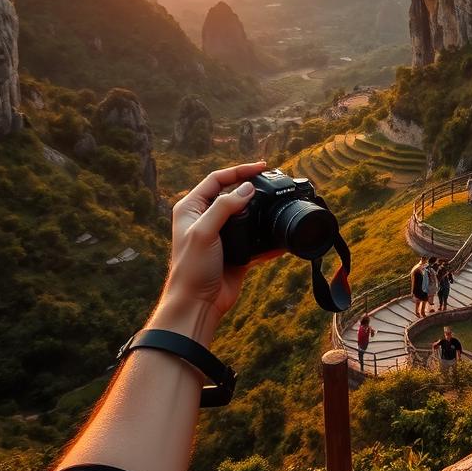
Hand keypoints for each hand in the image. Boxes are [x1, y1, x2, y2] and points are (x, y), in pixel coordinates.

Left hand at [150, 161, 270, 343]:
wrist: (197, 304)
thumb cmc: (192, 268)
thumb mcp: (204, 232)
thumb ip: (225, 207)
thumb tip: (248, 189)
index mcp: (191, 208)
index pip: (217, 179)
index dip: (239, 170)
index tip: (261, 167)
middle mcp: (205, 218)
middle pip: (232, 194)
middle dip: (252, 187)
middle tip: (273, 181)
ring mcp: (221, 234)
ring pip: (245, 214)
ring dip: (261, 209)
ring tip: (278, 203)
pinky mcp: (235, 250)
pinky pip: (255, 238)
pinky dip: (268, 237)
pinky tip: (280, 236)